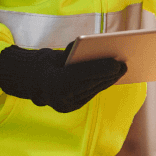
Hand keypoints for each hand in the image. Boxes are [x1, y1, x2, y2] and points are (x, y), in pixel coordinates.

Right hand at [0, 42, 126, 112]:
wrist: (31, 81)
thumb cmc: (47, 62)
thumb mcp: (58, 54)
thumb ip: (73, 52)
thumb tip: (94, 47)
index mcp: (53, 81)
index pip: (81, 74)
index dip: (100, 68)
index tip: (117, 63)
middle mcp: (59, 96)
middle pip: (90, 83)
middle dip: (109, 74)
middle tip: (124, 64)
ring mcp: (65, 105)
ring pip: (92, 90)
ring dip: (108, 80)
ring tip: (121, 70)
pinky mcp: (70, 108)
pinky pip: (90, 94)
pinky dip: (101, 85)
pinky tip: (111, 77)